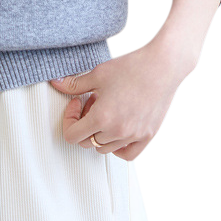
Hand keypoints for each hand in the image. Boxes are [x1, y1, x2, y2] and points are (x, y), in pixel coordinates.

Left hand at [48, 39, 195, 161]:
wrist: (163, 66)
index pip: (73, 136)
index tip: (77, 103)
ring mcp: (134, 136)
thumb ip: (74, 84)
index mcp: (102, 118)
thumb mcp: (98, 74)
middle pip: (87, 142)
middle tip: (92, 103)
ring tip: (107, 110)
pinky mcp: (148, 136)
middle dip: (84, 124)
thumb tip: (56, 83)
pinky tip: (118, 128)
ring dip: (100, 133)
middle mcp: (117, 132)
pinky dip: (118, 147)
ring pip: (105, 148)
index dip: (69, 120)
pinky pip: (127, 154)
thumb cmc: (132, 67)